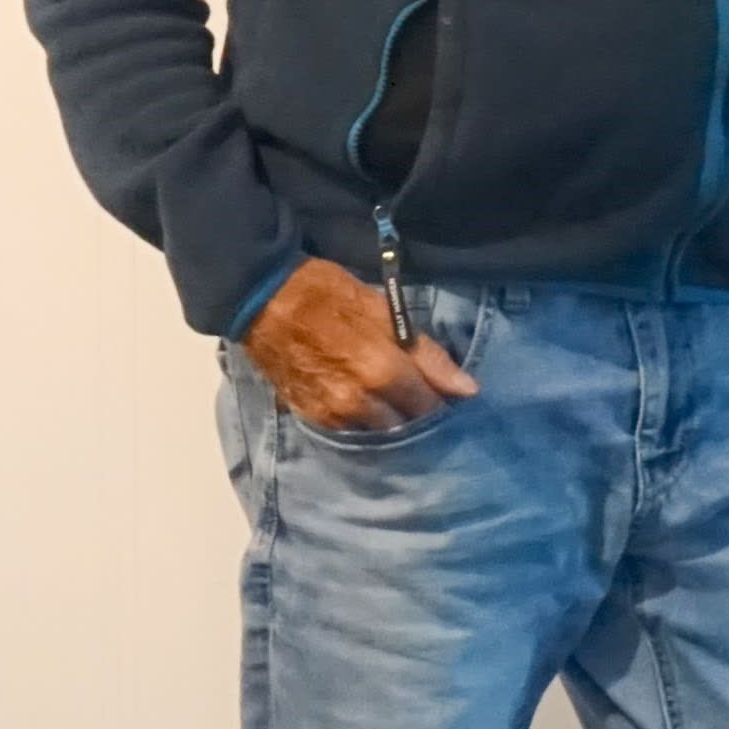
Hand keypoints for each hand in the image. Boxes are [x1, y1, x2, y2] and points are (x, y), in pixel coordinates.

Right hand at [242, 255, 479, 432]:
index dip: (443, 400)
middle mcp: (360, 404)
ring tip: (393, 402)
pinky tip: (366, 405)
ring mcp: (333, 416)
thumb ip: (427, 354)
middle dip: (419, 415)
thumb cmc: (327, 294)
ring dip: (392, 422)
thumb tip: (467, 389)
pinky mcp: (312, 418)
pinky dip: (364, 423)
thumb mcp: (383, 310)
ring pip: (379, 434)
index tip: (446, 392)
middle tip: (421, 395)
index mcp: (383, 373)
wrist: (261, 300)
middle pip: (407, 427)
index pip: (431, 407)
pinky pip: (351, 433)